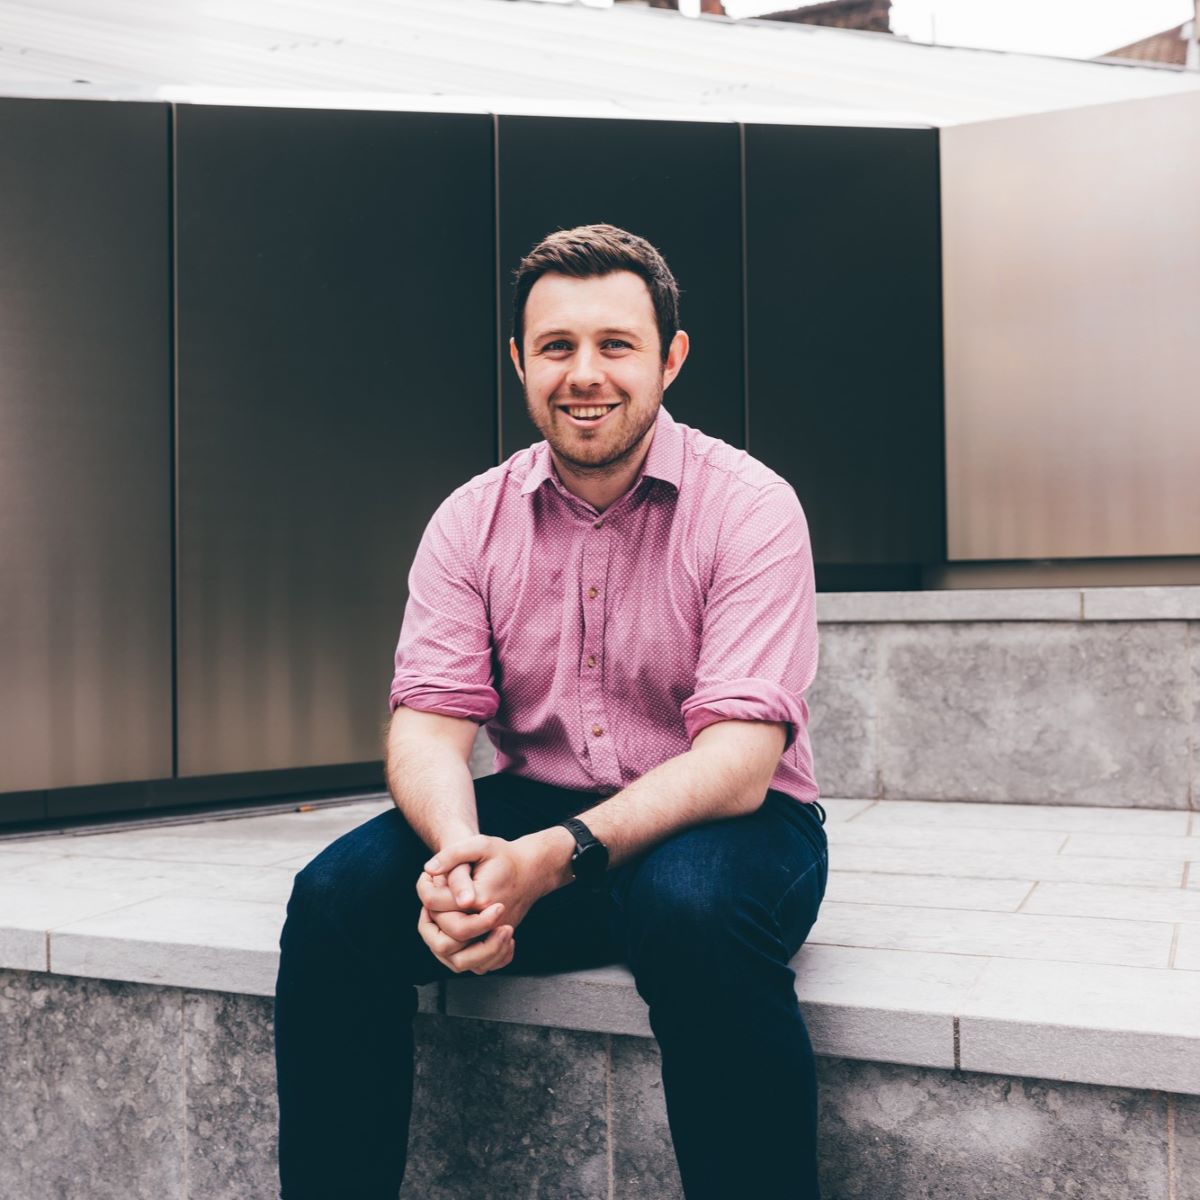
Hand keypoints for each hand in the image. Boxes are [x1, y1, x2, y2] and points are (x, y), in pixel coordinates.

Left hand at [414, 831, 568, 974]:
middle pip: (445, 941)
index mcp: (480, 898)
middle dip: (431, 922)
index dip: (426, 892)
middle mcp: (489, 923)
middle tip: (432, 903)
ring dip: (443, 944)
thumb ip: (453, 854)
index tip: (430, 879)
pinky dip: (463, 957)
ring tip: (440, 920)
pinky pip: (479, 965)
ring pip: (460, 961)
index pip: (436, 906)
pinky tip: (456, 934)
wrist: (533, 870)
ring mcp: (496, 936)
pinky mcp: (501, 943)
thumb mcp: (480, 844)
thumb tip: (429, 870)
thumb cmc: (505, 856)